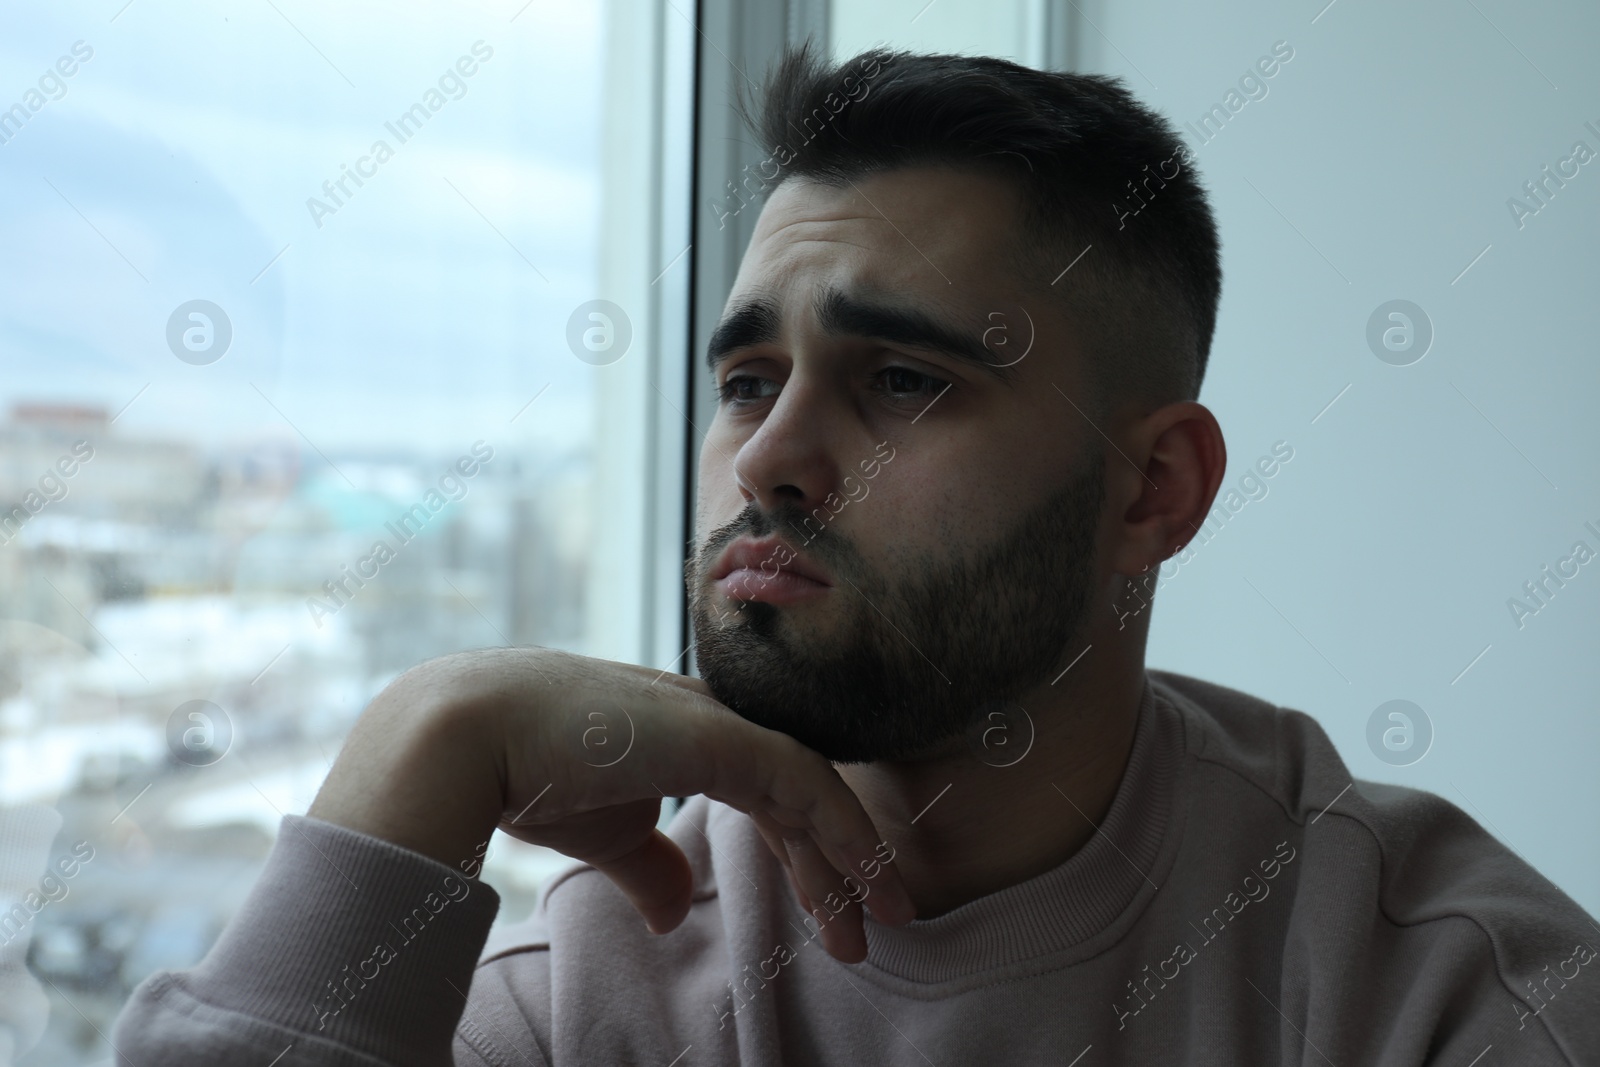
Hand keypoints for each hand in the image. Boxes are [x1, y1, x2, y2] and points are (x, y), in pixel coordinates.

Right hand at [307, 647, 914, 961]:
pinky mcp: (717, 733)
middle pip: (799, 796)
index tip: (833, 916)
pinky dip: (842, 827)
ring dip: (850, 860)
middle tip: (872, 933)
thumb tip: (674, 913)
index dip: (807, 853)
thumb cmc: (528, 776)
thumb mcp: (608, 833)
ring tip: (881, 924)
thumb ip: (650, 865)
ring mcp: (718, 721)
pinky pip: (803, 781)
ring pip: (811, 790)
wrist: (467, 740)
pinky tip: (867, 874)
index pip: (771, 795)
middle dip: (838, 866)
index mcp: (689, 735)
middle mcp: (715, 720)